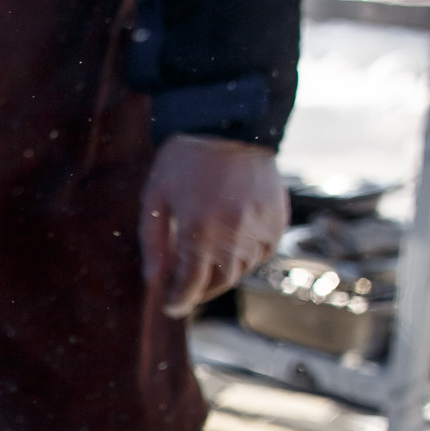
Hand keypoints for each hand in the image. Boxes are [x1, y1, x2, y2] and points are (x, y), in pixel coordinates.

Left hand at [139, 134, 288, 318]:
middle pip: (217, 283)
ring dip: (220, 279)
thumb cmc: (184, 159)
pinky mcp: (276, 220)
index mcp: (199, 232)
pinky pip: (261, 254)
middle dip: (198, 293)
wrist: (231, 123)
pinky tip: (229, 254)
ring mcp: (259, 228)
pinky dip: (245, 261)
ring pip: (240, 271)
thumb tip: (153, 280)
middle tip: (184, 293)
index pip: (190, 286)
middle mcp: (234, 235)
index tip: (171, 307)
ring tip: (203, 273)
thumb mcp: (155, 197)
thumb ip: (153, 243)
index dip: (179, 301)